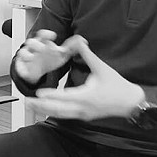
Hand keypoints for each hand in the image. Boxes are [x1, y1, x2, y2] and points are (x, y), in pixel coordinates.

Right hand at [13, 29, 73, 83]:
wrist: (36, 72)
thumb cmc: (48, 60)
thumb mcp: (61, 55)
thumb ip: (71, 48)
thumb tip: (82, 40)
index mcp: (43, 43)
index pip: (43, 35)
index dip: (47, 34)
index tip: (53, 36)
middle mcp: (34, 47)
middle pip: (33, 41)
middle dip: (37, 43)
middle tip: (43, 47)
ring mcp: (27, 54)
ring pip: (24, 50)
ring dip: (28, 53)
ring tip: (33, 56)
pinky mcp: (21, 63)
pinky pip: (19, 60)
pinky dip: (23, 61)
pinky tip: (28, 62)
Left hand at [27, 35, 144, 120]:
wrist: (130, 102)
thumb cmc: (116, 85)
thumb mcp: (101, 67)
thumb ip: (87, 54)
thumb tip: (79, 40)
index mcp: (86, 95)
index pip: (65, 97)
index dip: (51, 96)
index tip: (38, 93)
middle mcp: (83, 107)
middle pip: (58, 109)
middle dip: (41, 106)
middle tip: (26, 101)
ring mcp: (83, 114)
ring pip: (60, 115)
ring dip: (45, 111)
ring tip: (31, 106)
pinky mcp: (84, 116)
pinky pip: (66, 116)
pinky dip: (54, 113)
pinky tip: (45, 110)